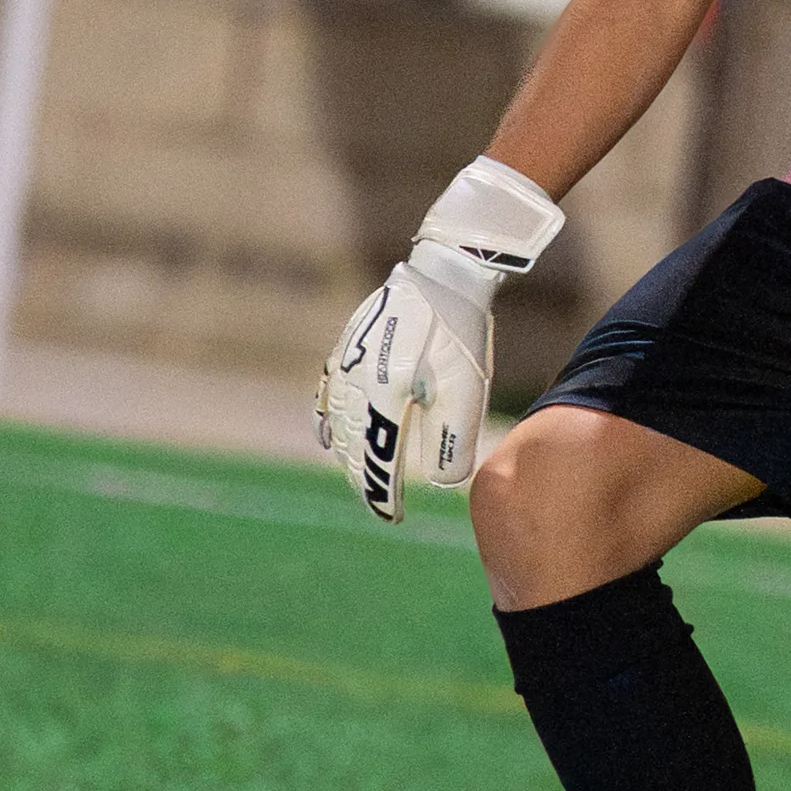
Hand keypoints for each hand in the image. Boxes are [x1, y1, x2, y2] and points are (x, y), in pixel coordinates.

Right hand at [317, 257, 494, 519]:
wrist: (444, 273)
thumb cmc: (460, 331)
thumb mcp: (465, 388)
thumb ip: (451, 438)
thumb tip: (440, 483)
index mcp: (385, 394)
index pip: (378, 459)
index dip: (383, 493)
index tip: (392, 517)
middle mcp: (356, 383)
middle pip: (352, 447)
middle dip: (364, 481)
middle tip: (379, 506)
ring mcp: (346, 365)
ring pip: (336, 424)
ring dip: (346, 456)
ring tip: (360, 479)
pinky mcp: (346, 350)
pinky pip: (326, 395)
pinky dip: (326, 421)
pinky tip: (327, 438)